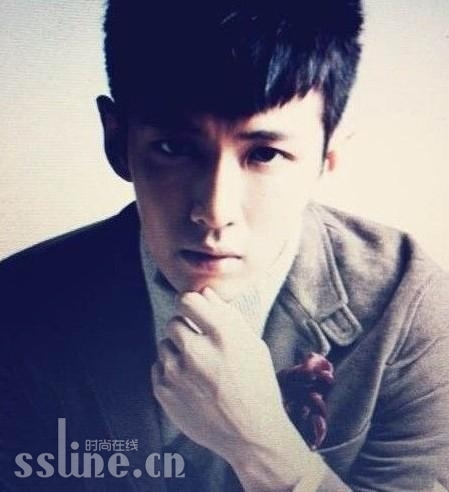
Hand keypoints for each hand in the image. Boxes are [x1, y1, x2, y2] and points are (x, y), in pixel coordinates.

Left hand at [151, 286, 285, 456]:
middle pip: (173, 321)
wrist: (251, 434)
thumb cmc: (257, 386)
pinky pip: (158, 367)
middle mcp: (197, 351)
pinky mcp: (164, 392)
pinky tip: (190, 385)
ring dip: (177, 352)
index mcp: (223, 335)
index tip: (193, 311)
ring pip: (164, 344)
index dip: (189, 304)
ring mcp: (177, 374)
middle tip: (200, 346)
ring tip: (198, 370)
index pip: (187, 300)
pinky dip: (170, 372)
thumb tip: (205, 292)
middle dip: (185, 329)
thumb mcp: (252, 346)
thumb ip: (227, 316)